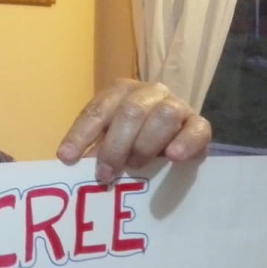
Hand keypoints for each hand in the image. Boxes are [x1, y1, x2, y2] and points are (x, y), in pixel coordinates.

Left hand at [55, 79, 211, 182]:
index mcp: (120, 93)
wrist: (178, 142)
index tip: (67, 158)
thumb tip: (72, 167)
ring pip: (163, 115)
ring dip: (145, 144)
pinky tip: (173, 158)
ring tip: (136, 167)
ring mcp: (176, 105)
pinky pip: (197, 129)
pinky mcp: (199, 124)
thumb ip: (95, 150)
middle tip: (105, 175)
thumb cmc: (135, 142)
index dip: (80, 134)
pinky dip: (184, 143)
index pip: (98, 110)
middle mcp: (149, 92)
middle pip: (131, 111)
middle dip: (114, 146)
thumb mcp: (111, 143)